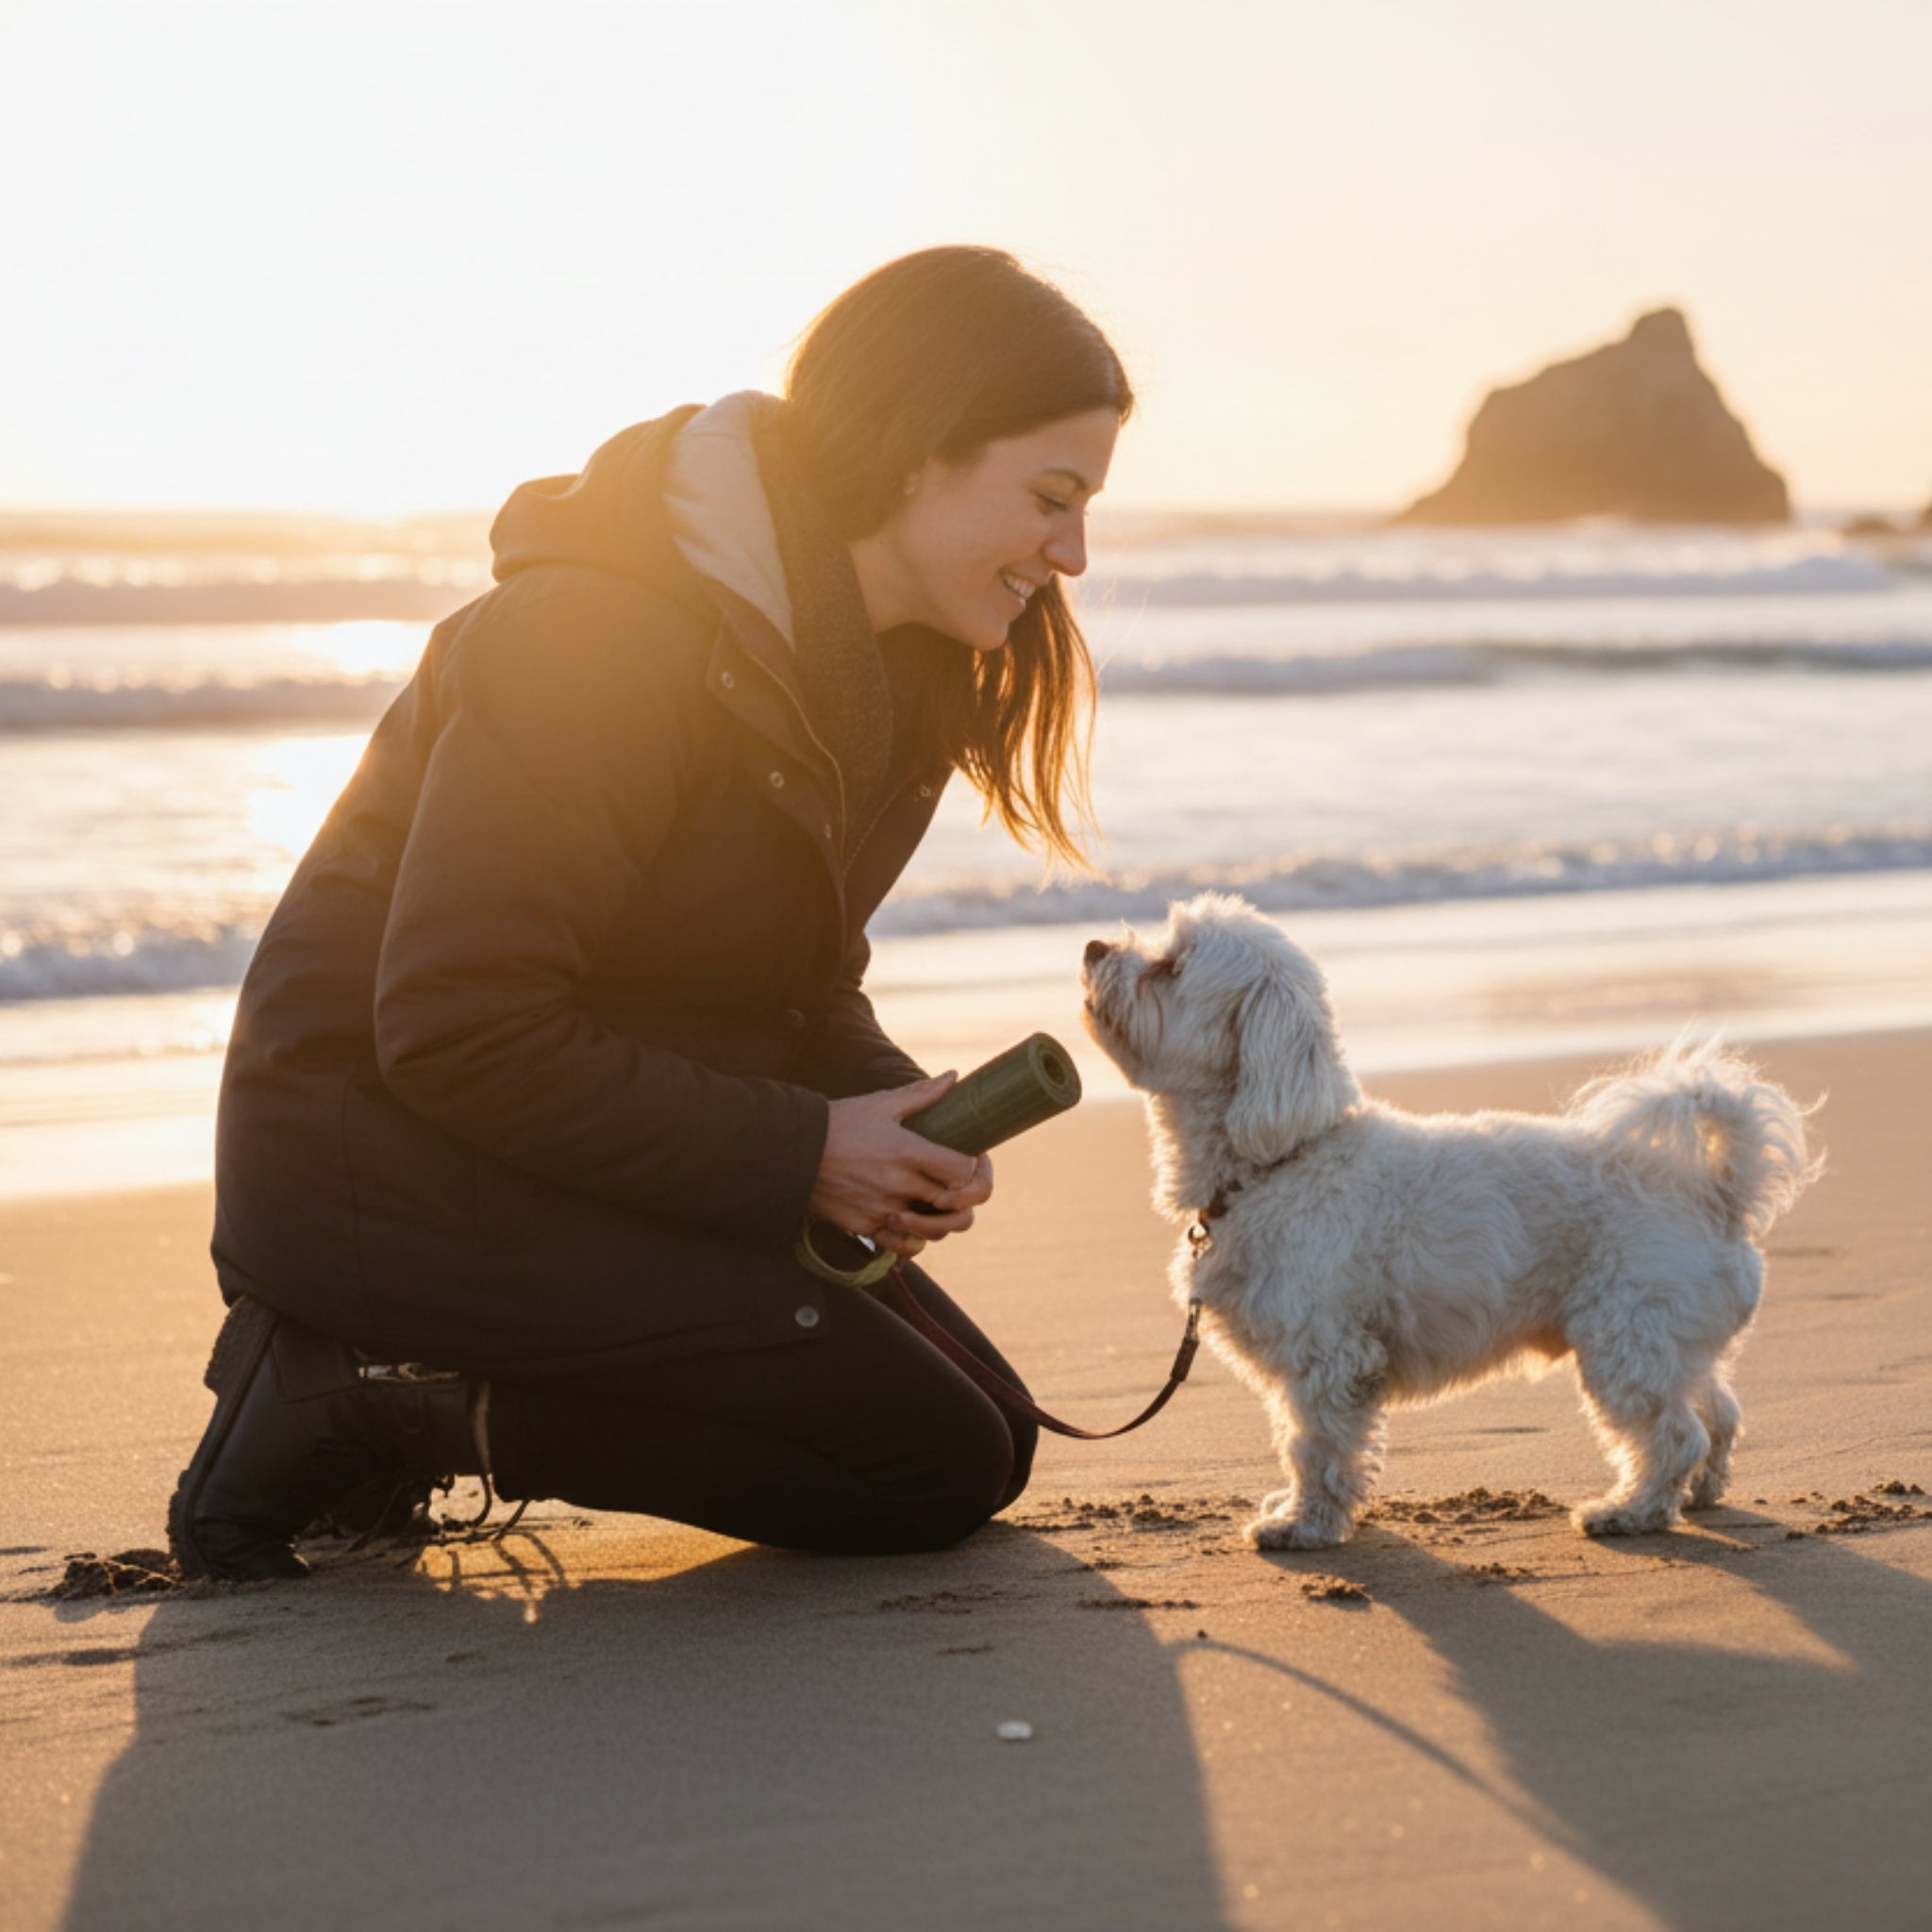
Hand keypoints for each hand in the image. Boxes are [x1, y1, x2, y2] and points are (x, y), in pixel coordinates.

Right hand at [808, 1073, 996, 1258]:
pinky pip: (904, 1246)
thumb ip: (921, 1094)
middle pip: (955, 1203)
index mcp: (907, 1151)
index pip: (963, 1170)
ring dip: (942, 1219)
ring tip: (936, 1204)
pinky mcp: (866, 1226)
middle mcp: (898, 1184)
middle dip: (963, 1194)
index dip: (973, 1167)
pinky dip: (915, 1239)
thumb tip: (953, 1076)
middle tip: (956, 1184)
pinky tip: (912, 1223)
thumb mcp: (880, 1104)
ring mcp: (882, 1209)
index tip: (967, 1160)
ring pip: (935, 1230)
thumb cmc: (839, 1122)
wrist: (792, 1150)